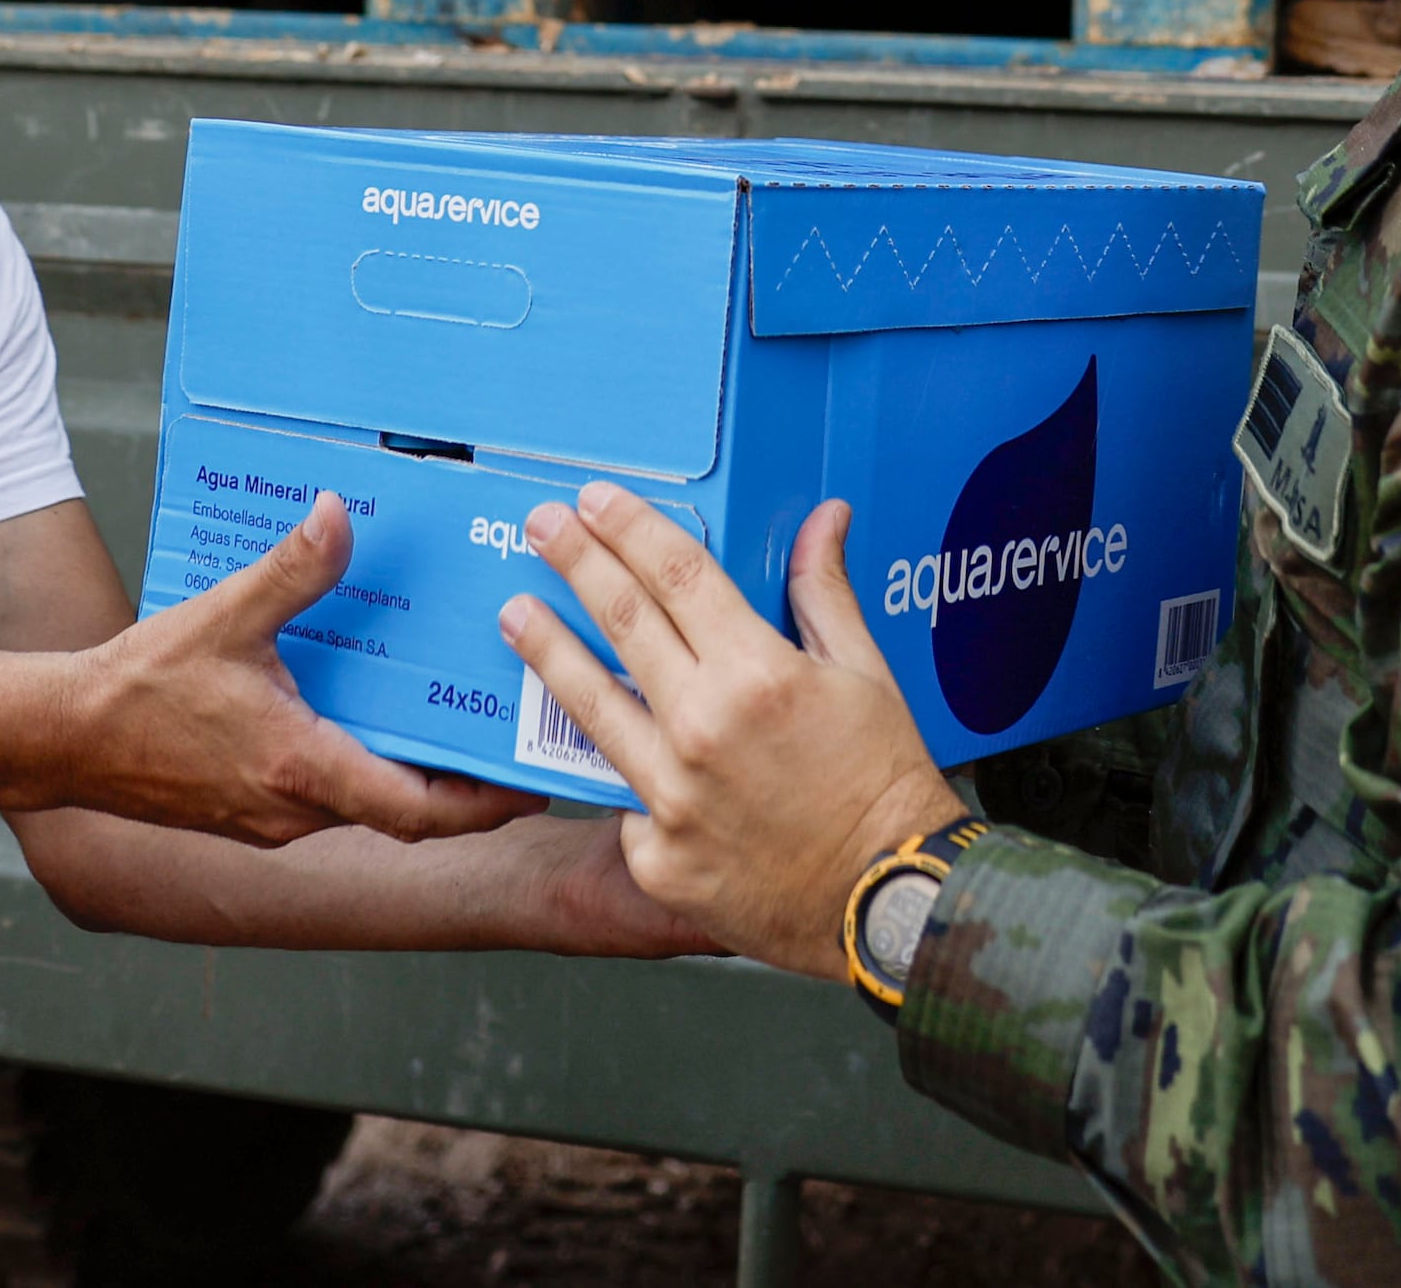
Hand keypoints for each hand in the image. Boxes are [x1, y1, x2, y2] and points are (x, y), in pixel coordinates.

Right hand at [64, 494, 542, 846]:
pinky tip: (371, 719)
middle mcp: (293, 810)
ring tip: (452, 723)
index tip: (529, 786)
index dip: (481, 803)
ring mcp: (270, 819)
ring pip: (364, 807)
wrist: (64, 738)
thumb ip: (291, 570)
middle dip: (460, 786)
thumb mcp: (224, 617)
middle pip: (404, 814)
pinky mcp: (249, 812)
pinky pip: (327, 799)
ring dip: (410, 776)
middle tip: (507, 741)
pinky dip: (364, 768)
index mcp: (300, 769)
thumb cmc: (139, 687)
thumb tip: (340, 515)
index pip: (416, 812)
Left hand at [502, 490, 965, 980]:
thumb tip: (824, 518)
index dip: (630, 528)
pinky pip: (625, 796)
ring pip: (591, 705)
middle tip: (540, 525)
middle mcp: (702, 728)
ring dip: (547, 650)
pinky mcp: (656, 854)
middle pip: (622, 621)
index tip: (596, 499)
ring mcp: (672, 796)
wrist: (887, 901)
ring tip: (514, 614)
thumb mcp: (866, 676)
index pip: (677, 574)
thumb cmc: (884, 785)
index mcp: (758, 674)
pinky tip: (607, 749)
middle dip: (575, 562)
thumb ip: (825, 593)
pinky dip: (621, 767)